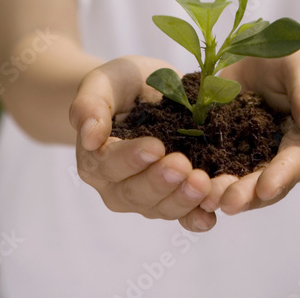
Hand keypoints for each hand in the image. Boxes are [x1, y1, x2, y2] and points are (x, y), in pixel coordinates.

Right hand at [69, 55, 230, 231]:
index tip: (155, 147)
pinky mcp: (173, 198)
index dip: (132, 158)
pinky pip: (184, 215)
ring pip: (162, 207)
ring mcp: (146, 197)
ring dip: (182, 199)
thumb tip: (89, 137)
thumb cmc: (120, 84)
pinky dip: (197, 217)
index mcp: (95, 159)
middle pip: (136, 192)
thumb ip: (89, 104)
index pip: (110, 164)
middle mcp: (117, 186)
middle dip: (160, 181)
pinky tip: (210, 215)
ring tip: (201, 183)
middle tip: (182, 166)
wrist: (147, 89)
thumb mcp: (102, 81)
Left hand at [199, 41, 299, 216]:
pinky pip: (214, 160)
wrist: (270, 55)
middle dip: (246, 193)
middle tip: (226, 203)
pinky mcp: (225, 142)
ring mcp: (251, 151)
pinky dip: (202, 172)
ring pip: (239, 179)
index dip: (281, 176)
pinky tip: (185, 179)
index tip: (266, 189)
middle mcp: (279, 154)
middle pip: (265, 181)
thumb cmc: (296, 59)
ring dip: (223, 191)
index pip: (296, 161)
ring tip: (204, 198)